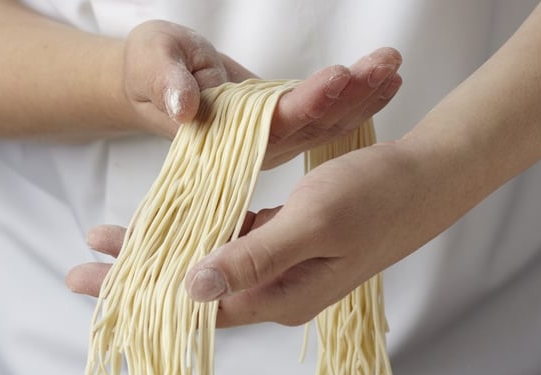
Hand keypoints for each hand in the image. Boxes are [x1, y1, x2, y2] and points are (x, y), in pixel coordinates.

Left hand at [68, 140, 461, 327]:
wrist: (428, 179)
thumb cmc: (375, 196)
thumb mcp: (311, 223)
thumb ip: (252, 257)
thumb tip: (191, 290)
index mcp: (280, 295)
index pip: (194, 305)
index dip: (139, 293)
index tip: (90, 284)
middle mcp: (278, 291)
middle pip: (193, 289)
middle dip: (136, 276)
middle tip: (80, 267)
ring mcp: (287, 268)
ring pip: (209, 264)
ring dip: (164, 250)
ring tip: (116, 239)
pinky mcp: (294, 242)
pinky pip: (234, 243)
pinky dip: (202, 233)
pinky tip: (177, 222)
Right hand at [122, 21, 402, 167]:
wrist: (150, 83)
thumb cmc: (148, 72)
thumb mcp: (151, 67)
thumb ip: (167, 83)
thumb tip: (184, 105)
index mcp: (228, 137)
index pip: (275, 123)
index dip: (308, 102)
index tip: (338, 78)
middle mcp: (259, 145)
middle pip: (313, 124)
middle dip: (352, 94)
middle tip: (384, 64)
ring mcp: (276, 137)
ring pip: (328, 121)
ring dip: (364, 93)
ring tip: (393, 63)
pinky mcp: (286, 124)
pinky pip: (327, 112)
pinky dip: (357, 94)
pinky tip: (386, 76)